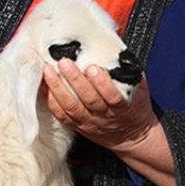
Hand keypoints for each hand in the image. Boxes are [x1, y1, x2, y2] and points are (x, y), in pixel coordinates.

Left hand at [42, 59, 157, 154]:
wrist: (131, 136)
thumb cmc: (135, 108)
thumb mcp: (140, 89)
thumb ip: (129, 72)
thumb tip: (116, 49)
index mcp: (123, 107)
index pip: (112, 96)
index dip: (102, 83)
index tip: (94, 68)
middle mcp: (105, 116)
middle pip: (89, 100)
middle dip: (75, 80)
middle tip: (64, 62)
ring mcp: (89, 122)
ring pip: (71, 107)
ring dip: (58, 88)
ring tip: (49, 70)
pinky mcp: (78, 126)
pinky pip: (61, 115)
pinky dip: (51, 101)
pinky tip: (45, 87)